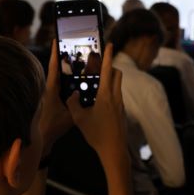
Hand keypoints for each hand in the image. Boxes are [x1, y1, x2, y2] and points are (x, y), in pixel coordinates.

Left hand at [38, 40, 72, 154]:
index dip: (55, 54)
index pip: (53, 67)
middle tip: (70, 45)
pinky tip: (77, 79)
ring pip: (59, 77)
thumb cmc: (52, 126)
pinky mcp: (52, 99)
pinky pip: (61, 85)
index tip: (56, 40)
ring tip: (76, 58)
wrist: (42, 138)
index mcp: (51, 89)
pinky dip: (67, 80)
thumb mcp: (69, 115)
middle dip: (62, 57)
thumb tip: (81, 92)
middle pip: (56, 68)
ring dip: (66, 68)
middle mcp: (49, 89)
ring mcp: (50, 93)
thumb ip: (76, 104)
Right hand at [67, 44, 126, 165]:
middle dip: (110, 66)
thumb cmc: (97, 134)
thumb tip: (72, 94)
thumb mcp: (79, 118)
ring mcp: (121, 104)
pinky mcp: (122, 112)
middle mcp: (115, 97)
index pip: (107, 69)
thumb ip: (73, 103)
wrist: (114, 150)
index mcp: (105, 95)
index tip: (109, 44)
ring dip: (110, 80)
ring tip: (96, 83)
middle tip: (99, 65)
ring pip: (117, 85)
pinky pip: (116, 95)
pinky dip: (109, 92)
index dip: (108, 55)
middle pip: (117, 74)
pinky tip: (99, 101)